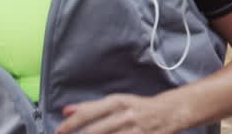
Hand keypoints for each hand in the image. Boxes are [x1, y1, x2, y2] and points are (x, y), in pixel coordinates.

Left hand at [56, 94, 179, 133]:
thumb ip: (91, 107)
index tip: (59, 131)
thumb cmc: (140, 107)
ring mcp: (134, 130)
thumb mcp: (118, 102)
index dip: (70, 124)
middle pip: (94, 131)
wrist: (171, 111)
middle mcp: (125, 115)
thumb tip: (66, 110)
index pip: (88, 114)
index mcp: (118, 103)